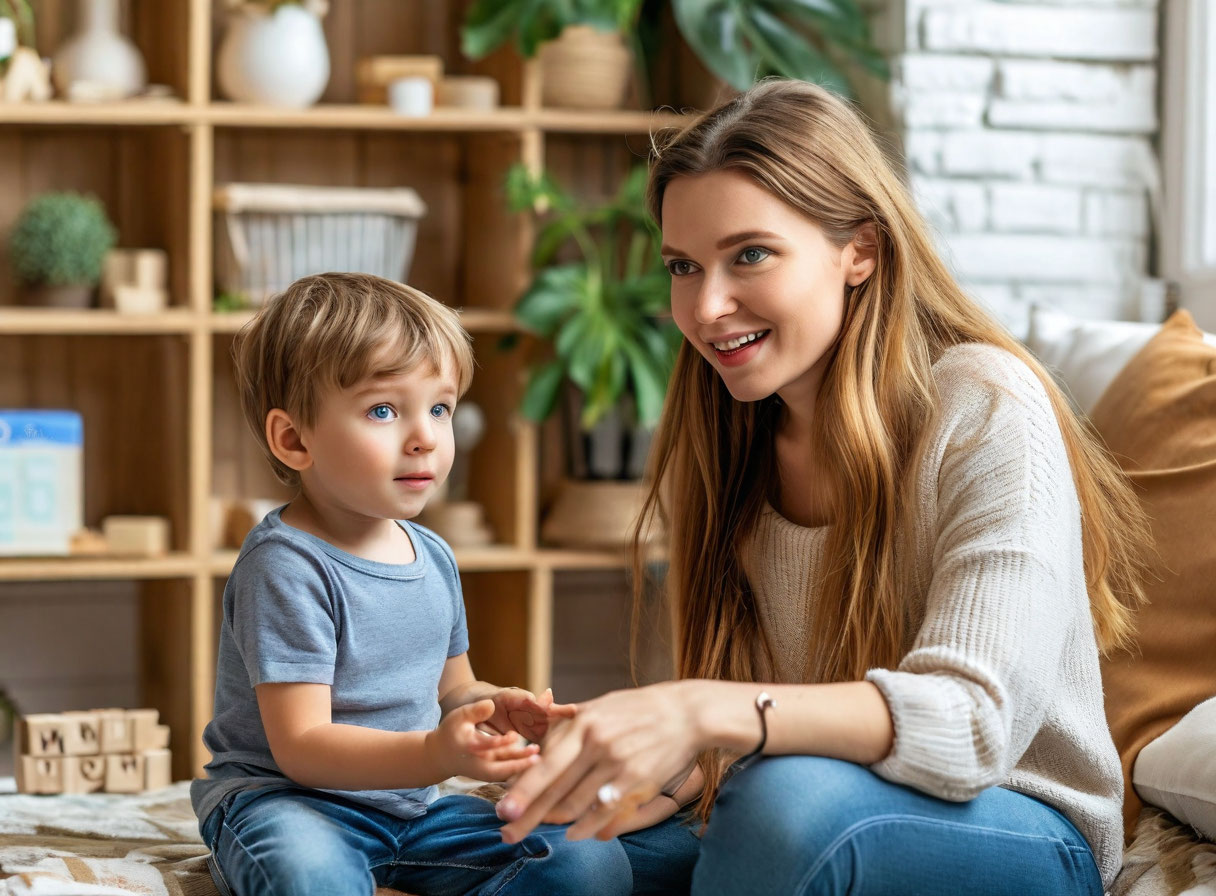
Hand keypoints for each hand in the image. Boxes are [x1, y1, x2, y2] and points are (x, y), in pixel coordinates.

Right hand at [428, 699, 540, 782]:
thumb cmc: (452, 732)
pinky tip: (533, 757)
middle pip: (498, 768)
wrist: (442, 756)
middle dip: (517, 764)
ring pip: (504, 771)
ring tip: (537, 755)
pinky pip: (505, 770)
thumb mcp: (459, 716)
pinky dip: (518, 766)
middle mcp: (478, 763)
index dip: (499, 742)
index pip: (485, 746)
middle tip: (535, 758)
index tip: (514, 736)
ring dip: (521, 765)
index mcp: (469, 747)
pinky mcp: (490, 773)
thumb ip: (475, 710)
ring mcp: (484, 771)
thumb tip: (492, 704)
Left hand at [496, 681, 700, 842]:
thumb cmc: (637, 709)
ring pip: (576, 804)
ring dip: (555, 821)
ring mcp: (617, 764)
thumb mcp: (598, 707)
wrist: (685, 713)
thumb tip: (535, 738)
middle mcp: (597, 744)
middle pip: (555, 789)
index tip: (503, 808)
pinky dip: (586, 828)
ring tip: (540, 829)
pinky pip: (604, 813)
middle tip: (507, 833)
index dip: (522, 789)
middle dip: (528, 815)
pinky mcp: (636, 781)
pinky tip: (574, 834)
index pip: (545, 763)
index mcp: (584, 723)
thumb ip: (567, 722)